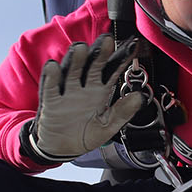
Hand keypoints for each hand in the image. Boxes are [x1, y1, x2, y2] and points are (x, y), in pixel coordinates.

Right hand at [21, 34, 146, 163]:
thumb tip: (140, 97)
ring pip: (72, 71)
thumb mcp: (108, 126)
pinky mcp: (51, 101)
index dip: (122, 58)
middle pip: (92, 65)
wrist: (62, 150)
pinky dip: (52, 77)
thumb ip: (123, 111)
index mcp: (100, 91)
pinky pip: (51, 87)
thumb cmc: (85, 135)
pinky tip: (53, 67)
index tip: (132, 46)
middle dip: (99, 52)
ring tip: (80, 48)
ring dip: (76, 59)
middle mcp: (85, 87)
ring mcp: (68, 92)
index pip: (112, 70)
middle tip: (107, 40)